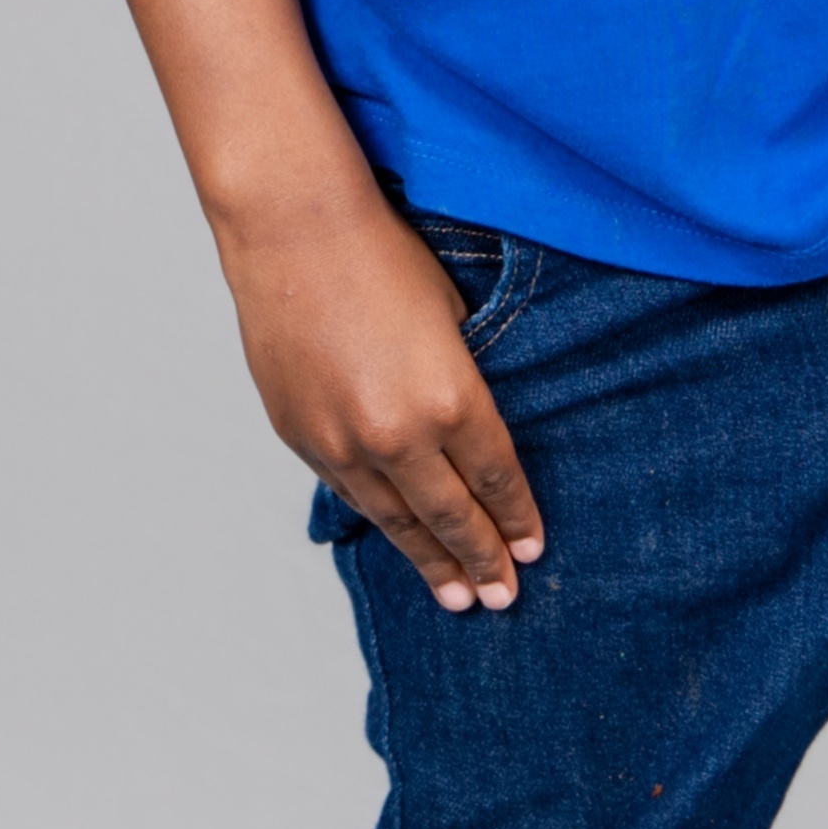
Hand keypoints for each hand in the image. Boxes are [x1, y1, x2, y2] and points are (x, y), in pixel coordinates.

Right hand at [217, 185, 547, 612]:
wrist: (294, 231)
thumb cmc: (382, 256)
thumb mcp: (454, 316)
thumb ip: (463, 382)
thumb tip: (472, 431)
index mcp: (450, 400)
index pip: (495, 478)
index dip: (517, 518)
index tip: (533, 549)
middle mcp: (397, 435)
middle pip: (451, 514)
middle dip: (482, 558)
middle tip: (503, 597)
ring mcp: (342, 443)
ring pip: (396, 518)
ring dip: (430, 559)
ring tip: (456, 595)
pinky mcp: (302, 437)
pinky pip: (351, 494)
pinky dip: (380, 520)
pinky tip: (397, 537)